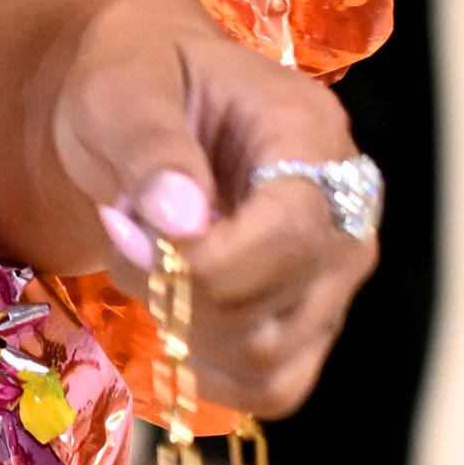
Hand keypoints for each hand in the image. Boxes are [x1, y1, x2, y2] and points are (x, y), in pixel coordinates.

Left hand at [39, 0, 374, 417]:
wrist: (142, 96)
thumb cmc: (136, 77)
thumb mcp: (122, 88)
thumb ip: (151, 147)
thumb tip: (181, 221)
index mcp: (309, 134)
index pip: (297, 229)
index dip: (215, 258)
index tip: (133, 231)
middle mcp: (344, 212)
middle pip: (285, 306)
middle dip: (180, 289)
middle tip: (119, 228)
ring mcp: (332, 275)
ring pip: (274, 360)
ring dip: (184, 329)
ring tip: (141, 260)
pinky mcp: (307, 320)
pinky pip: (273, 387)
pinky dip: (208, 371)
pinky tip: (168, 312)